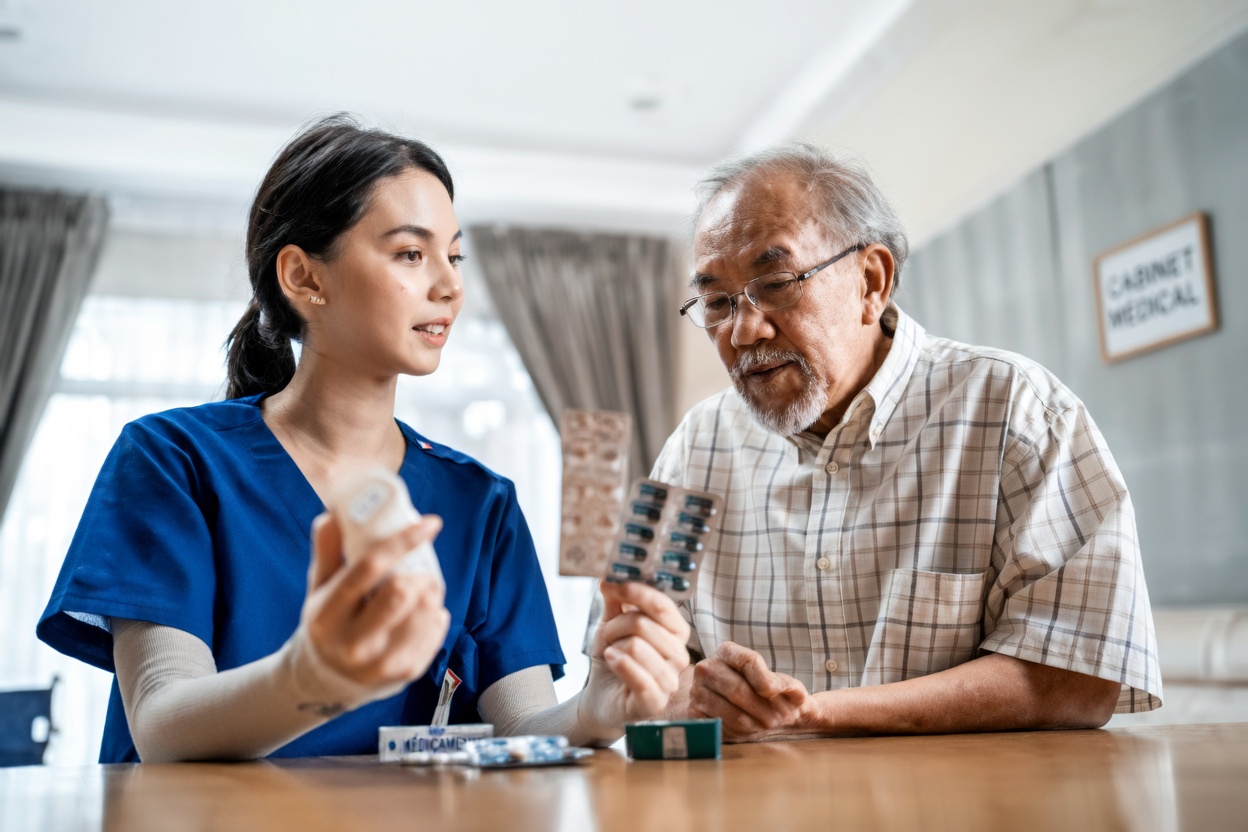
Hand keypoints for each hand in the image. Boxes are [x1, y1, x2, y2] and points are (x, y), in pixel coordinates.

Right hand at [299, 512, 450, 697]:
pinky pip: (438, 630)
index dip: (402, 540)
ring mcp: (382, 662)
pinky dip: (436, 614)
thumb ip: (328, 549)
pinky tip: (420, 614)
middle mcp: (353, 643)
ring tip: (420, 591)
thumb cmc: (330, 620)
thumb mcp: (319, 587)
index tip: (430, 523)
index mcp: (328, 614)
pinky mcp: (408, 672)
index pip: (368, 568)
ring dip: (431, 592)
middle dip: (418, 574)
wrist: (332, 678)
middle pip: (403, 592)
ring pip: (427, 610)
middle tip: (418, 572)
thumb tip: (335, 512)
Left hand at [579, 581, 691, 733]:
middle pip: (644, 624)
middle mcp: (679, 655)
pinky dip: (619, 663)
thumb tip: (609, 577)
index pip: (663, 606)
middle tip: (606, 635)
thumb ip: (615, 602)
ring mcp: (670, 681)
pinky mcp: (656, 702)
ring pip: (637, 646)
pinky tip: (611, 659)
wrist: (601, 697)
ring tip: (610, 652)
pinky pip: (640, 676)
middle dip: (615, 626)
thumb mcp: (611, 624)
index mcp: (675, 632)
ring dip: (613, 646)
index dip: (638, 592)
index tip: (613, 585)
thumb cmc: (614, 658)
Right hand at [688, 641, 811, 741]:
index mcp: (727, 652)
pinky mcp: (695, 714)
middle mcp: (707, 668)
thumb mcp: (779, 686)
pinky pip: (723, 727)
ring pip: (733, 712)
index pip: (747, 661)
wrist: (731, 708)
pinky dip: (742, 732)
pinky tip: (750, 728)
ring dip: (757, 723)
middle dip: (765, 708)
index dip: (764, 678)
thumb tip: (798, 695)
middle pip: (738, 689)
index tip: (776, 692)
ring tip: (768, 723)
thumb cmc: (760, 693)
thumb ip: (793, 688)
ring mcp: (697, 691)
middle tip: (780, 718)